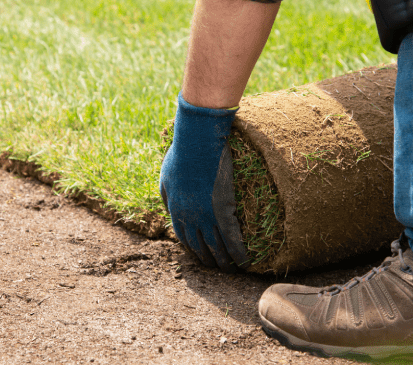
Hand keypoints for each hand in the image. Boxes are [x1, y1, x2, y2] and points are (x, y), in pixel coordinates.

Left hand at [159, 97, 249, 271]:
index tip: (200, 255)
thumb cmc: (182, 153)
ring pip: (216, 247)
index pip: (184, 238)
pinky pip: (232, 239)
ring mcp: (206, 216)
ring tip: (232, 271)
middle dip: (208, 260)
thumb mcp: (166, 176)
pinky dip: (238, 253)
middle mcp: (190, 218)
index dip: (193, 249)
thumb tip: (170, 206)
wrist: (197, 142)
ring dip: (224, 262)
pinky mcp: (223, 211)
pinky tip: (245, 262)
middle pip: (199, 247)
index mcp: (175, 210)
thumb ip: (168, 195)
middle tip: (217, 268)